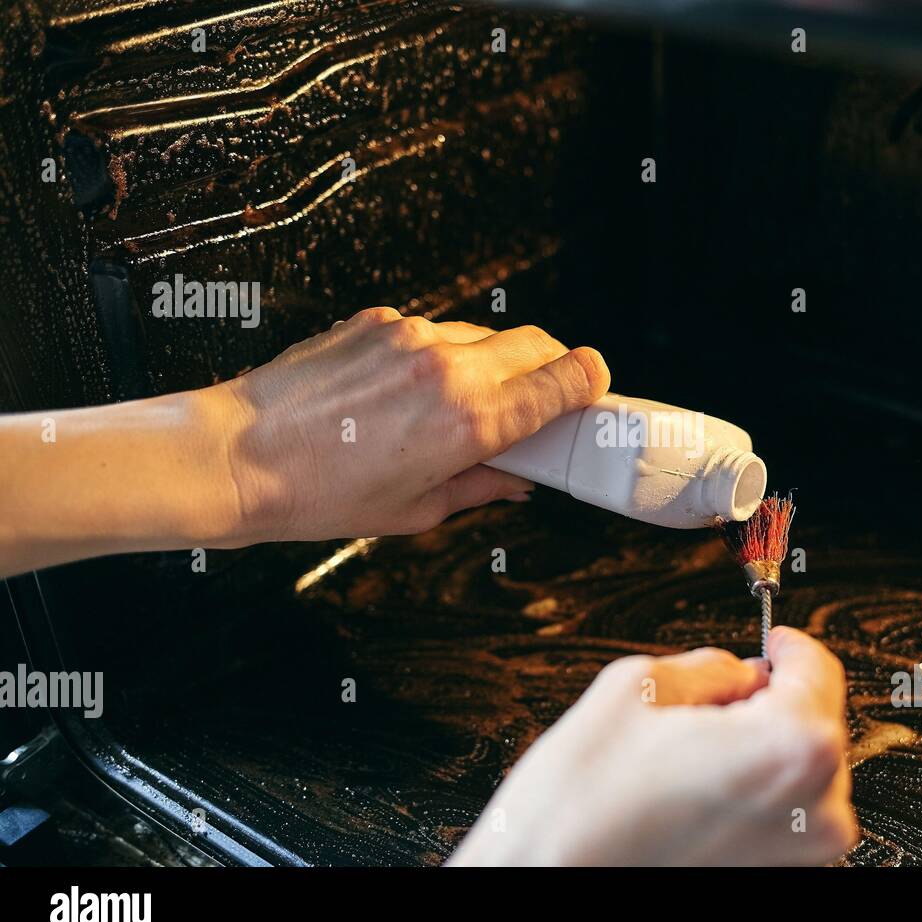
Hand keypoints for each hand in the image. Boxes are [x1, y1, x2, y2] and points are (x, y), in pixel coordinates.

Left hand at [212, 309, 609, 543]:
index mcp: (469, 422)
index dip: (591, 382)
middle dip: (550, 367)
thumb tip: (517, 478)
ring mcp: (410, 335)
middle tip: (541, 399)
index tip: (593, 390)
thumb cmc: (318, 493)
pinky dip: (439, 356)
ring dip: (491, 363)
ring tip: (460, 404)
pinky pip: (432, 331)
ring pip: (483, 335)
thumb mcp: (416, 510)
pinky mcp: (377, 319)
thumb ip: (482, 485)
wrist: (236, 457)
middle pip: (537, 342)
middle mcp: (448, 369)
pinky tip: (409, 390)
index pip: (565, 379)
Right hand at [448, 626, 858, 865]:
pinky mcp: (774, 876)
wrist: (546, 882)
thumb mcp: (637, 688)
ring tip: (683, 754)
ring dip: (754, 747)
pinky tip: (690, 789)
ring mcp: (798, 854)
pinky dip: (745, 789)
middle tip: (707, 700)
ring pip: (794, 769)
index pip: (819, 670)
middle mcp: (814, 809)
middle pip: (811, 721)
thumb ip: (709, 667)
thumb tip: (738, 672)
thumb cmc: (582, 808)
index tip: (776, 640)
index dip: (789, 645)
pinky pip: (777, 811)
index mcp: (792, 748)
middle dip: (766, 701)